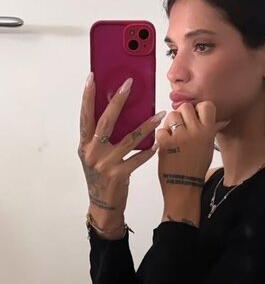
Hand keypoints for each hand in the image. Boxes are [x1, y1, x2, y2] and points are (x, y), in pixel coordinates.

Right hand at [78, 74, 164, 223]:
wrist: (103, 205)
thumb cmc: (101, 176)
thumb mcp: (95, 155)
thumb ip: (100, 137)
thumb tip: (116, 110)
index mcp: (84, 144)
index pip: (85, 116)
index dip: (87, 96)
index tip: (92, 78)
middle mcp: (92, 152)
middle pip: (106, 121)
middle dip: (117, 100)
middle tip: (128, 84)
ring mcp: (106, 164)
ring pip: (129, 139)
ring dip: (146, 125)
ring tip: (160, 113)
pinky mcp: (119, 174)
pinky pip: (138, 158)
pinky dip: (149, 149)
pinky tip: (159, 141)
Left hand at [156, 101, 229, 202]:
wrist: (184, 186)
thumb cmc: (196, 168)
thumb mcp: (208, 147)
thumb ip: (210, 130)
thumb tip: (221, 119)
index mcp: (208, 131)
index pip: (205, 105)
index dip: (197, 109)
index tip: (194, 116)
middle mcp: (195, 132)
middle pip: (185, 107)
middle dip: (181, 115)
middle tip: (181, 128)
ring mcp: (180, 137)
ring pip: (171, 115)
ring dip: (170, 124)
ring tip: (173, 137)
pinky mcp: (165, 143)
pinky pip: (161, 130)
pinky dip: (161, 137)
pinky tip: (167, 146)